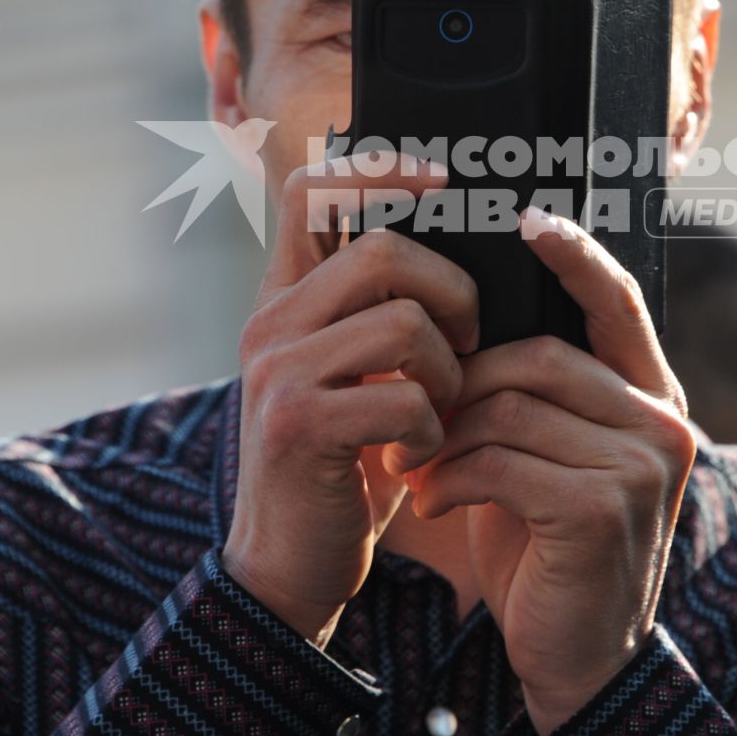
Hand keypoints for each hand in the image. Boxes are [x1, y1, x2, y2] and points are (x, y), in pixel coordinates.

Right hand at [223, 154, 478, 645]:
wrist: (287, 568)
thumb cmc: (343, 468)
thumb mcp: (357, 376)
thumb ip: (382, 314)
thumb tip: (460, 244)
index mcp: (284, 299)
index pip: (311, 188)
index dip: (379, 167)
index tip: (442, 178)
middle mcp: (269, 323)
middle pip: (383, 249)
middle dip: (453, 293)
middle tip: (467, 345)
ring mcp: (277, 372)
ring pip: (403, 321)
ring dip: (448, 372)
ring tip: (441, 412)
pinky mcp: (297, 425)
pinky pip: (402, 395)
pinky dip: (431, 428)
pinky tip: (418, 456)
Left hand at [406, 209, 696, 734]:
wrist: (577, 664)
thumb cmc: (548, 553)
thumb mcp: (545, 461)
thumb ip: (534, 398)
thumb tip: (470, 327)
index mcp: (651, 402)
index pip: (619, 304)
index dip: (577, 256)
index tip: (529, 217)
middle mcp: (661, 424)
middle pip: (541, 355)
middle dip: (463, 382)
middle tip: (413, 420)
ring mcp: (640, 466)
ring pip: (512, 406)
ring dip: (446, 436)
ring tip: (416, 469)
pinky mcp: (602, 509)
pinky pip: (503, 459)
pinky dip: (452, 477)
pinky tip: (432, 503)